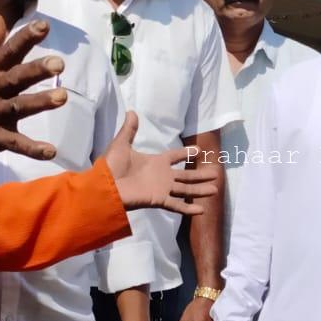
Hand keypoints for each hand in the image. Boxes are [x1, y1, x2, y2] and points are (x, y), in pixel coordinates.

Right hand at [0, 14, 66, 163]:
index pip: (9, 50)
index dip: (26, 37)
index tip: (44, 25)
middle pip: (17, 77)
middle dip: (36, 70)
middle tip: (59, 64)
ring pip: (20, 107)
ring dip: (40, 102)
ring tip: (62, 97)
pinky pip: (16, 144)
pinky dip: (33, 149)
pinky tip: (51, 152)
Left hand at [103, 112, 219, 215]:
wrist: (104, 185)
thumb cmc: (111, 166)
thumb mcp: (121, 144)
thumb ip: (129, 129)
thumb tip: (132, 111)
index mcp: (155, 162)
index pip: (174, 157)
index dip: (185, 153)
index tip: (198, 150)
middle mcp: (162, 176)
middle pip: (186, 176)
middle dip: (201, 175)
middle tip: (216, 173)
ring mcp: (162, 189)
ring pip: (186, 190)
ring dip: (200, 190)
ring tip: (215, 189)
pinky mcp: (159, 199)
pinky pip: (177, 204)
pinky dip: (189, 208)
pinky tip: (201, 209)